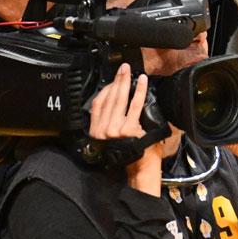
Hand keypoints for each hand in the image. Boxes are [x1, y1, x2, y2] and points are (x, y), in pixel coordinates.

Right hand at [88, 63, 161, 194]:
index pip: (98, 104)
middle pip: (109, 99)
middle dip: (116, 81)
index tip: (112, 80)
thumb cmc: (129, 154)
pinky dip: (139, 91)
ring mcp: (115, 129)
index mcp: (96, 131)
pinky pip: (134, 105)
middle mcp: (103, 130)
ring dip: (125, 82)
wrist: (139, 170)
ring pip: (120, 99)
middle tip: (122, 69)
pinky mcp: (128, 128)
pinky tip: (141, 81)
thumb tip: (115, 104)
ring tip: (129, 72)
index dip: (105, 89)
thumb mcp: (111, 139)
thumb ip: (109, 124)